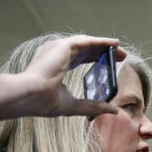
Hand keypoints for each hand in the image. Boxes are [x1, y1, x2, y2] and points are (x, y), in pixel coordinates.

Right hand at [0, 35, 124, 120]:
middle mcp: (57, 55)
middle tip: (120, 56)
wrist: (31, 96)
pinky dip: (101, 41)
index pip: (79, 60)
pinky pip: (86, 41)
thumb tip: (114, 111)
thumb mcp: (75, 105)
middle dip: (102, 52)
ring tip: (119, 48)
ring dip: (104, 45)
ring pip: (87, 43)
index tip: (110, 64)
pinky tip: (113, 43)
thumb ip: (94, 106)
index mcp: (57, 66)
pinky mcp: (63, 46)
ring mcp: (59, 49)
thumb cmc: (45, 102)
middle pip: (85, 50)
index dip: (95, 60)